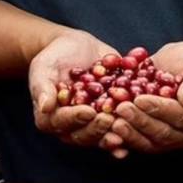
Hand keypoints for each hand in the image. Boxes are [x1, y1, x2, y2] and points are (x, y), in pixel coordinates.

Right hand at [29, 30, 121, 153]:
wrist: (75, 47)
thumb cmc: (54, 58)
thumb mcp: (44, 67)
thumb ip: (42, 87)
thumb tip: (44, 107)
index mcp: (52, 118)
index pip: (61, 123)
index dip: (75, 119)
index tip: (87, 112)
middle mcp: (73, 126)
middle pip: (84, 135)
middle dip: (98, 129)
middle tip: (109, 119)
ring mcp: (93, 124)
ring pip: (103, 135)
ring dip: (115, 135)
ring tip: (126, 128)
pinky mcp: (111, 117)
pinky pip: (120, 127)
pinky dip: (131, 130)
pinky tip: (140, 128)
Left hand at [105, 41, 182, 154]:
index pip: (180, 117)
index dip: (159, 108)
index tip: (140, 99)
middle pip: (163, 133)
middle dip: (140, 121)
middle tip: (121, 108)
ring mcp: (169, 139)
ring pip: (148, 143)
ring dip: (128, 133)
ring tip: (111, 119)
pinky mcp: (152, 139)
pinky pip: (137, 142)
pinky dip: (122, 137)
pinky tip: (108, 128)